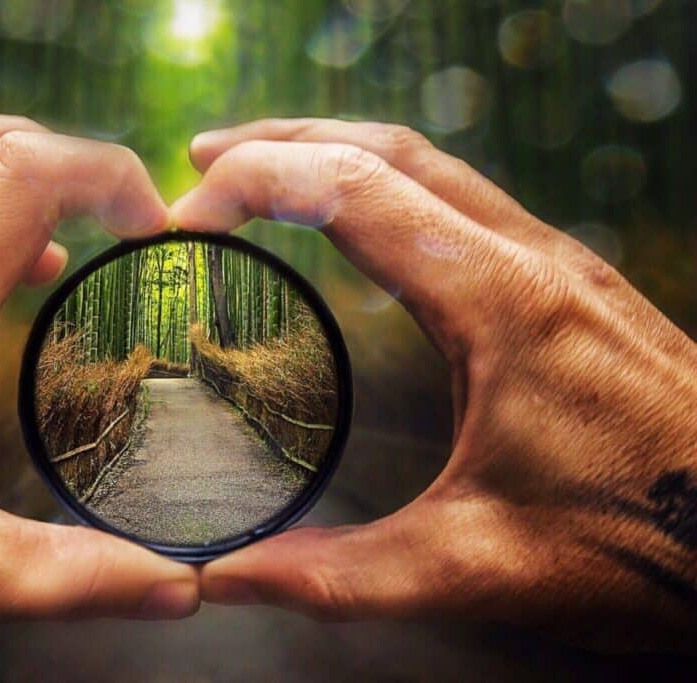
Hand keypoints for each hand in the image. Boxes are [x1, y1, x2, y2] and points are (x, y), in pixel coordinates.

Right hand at [171, 118, 696, 649]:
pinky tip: (359, 226)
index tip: (190, 220)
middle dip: (286, 142)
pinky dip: (387, 188)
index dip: (257, 184)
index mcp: (502, 303)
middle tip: (205, 163)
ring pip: (431, 166)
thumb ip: (342, 574)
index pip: (354, 191)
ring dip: (338, 154)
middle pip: (389, 149)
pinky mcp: (568, 287)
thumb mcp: (480, 569)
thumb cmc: (644, 546)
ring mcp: (556, 264)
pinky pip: (462, 201)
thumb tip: (225, 576)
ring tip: (265, 174)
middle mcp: (531, 259)